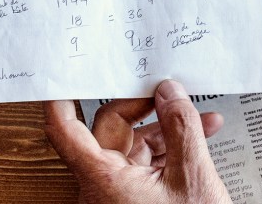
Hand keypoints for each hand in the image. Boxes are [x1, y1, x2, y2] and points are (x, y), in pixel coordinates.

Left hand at [43, 80, 230, 203]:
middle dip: (144, 106)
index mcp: (102, 179)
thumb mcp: (193, 177)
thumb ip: (182, 128)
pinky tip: (200, 137)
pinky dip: (171, 147)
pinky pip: (147, 162)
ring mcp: (118, 193)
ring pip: (132, 144)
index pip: (65, 130)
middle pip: (108, 128)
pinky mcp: (136, 199)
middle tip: (169, 89)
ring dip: (165, 128)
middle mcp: (102, 185)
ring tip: (200, 118)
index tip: (65, 71)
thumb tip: (171, 92)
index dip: (61, 98)